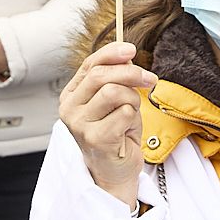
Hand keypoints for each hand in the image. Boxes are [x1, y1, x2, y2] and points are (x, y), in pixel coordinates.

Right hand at [60, 39, 152, 204]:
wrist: (116, 171)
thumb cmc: (116, 134)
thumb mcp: (115, 100)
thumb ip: (116, 78)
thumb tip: (127, 55)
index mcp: (72, 95)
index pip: (89, 64)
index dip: (111, 53)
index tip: (131, 49)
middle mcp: (70, 109)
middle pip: (100, 75)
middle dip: (130, 73)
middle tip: (149, 79)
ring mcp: (80, 125)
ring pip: (113, 92)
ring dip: (132, 99)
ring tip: (133, 113)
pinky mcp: (96, 139)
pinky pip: (124, 113)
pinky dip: (133, 118)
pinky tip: (127, 130)